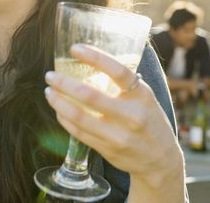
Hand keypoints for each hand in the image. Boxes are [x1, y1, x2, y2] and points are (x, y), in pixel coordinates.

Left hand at [44, 44, 183, 190]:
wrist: (160, 159)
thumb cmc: (150, 121)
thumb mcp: (145, 97)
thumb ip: (125, 83)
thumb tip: (93, 61)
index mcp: (142, 95)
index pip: (117, 71)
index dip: (94, 57)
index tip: (74, 48)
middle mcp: (131, 115)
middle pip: (90, 95)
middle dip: (64, 83)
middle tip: (50, 75)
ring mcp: (118, 135)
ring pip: (79, 116)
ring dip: (58, 102)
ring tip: (49, 91)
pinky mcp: (107, 149)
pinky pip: (78, 132)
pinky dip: (64, 119)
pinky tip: (58, 109)